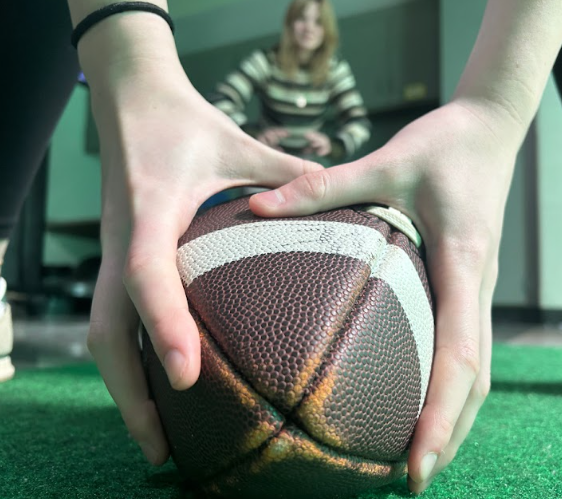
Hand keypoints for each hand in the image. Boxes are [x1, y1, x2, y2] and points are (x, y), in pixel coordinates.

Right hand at [82, 38, 319, 464]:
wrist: (130, 102)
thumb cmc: (186, 123)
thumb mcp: (240, 144)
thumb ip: (290, 172)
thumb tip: (344, 198)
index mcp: (152, 209)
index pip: (148, 274)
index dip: (165, 326)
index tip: (188, 378)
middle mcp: (124, 240)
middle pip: (109, 330)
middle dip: (132, 394)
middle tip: (165, 451)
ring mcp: (114, 253)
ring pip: (105, 334)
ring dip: (126, 390)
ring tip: (159, 442)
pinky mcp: (118, 259)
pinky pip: (114, 321)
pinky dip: (131, 362)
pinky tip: (159, 389)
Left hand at [250, 99, 523, 492]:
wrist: (490, 127)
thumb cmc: (444, 145)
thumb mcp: (386, 160)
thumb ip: (322, 186)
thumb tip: (257, 208)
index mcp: (461, 262)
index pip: (459, 353)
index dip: (441, 413)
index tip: (417, 461)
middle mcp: (477, 286)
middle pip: (475, 381)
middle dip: (450, 434)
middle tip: (413, 481)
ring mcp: (479, 288)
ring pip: (477, 370)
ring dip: (455, 418)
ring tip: (419, 459)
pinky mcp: (471, 283)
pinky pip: (467, 344)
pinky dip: (452, 384)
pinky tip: (423, 399)